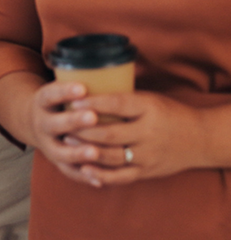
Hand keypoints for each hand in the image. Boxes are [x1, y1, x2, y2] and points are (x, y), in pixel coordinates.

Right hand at [21, 80, 108, 185]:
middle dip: (73, 121)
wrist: (31, 122)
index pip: (50, 94)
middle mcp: (41, 123)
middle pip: (54, 124)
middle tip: (92, 117)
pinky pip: (69, 172)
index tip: (81, 87)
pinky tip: (98, 180)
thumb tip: (109, 59)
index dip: (64, 91)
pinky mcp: (56, 162)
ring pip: (61, 151)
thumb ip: (76, 79)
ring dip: (77, 152)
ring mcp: (47, 144)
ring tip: (95, 152)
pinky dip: (83, 176)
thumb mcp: (56, 88)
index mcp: (42, 101)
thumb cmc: (56, 102)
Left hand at [67, 91, 207, 186]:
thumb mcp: (149, 99)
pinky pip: (121, 176)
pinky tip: (84, 168)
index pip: (118, 104)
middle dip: (83, 129)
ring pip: (113, 155)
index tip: (73, 100)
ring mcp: (148, 155)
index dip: (93, 103)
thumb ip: (123, 97)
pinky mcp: (148, 172)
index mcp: (149, 109)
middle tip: (62, 123)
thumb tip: (87, 86)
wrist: (199, 139)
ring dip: (87, 149)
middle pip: (110, 133)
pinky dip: (101, 174)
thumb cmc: (168, 112)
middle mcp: (149, 133)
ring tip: (67, 140)